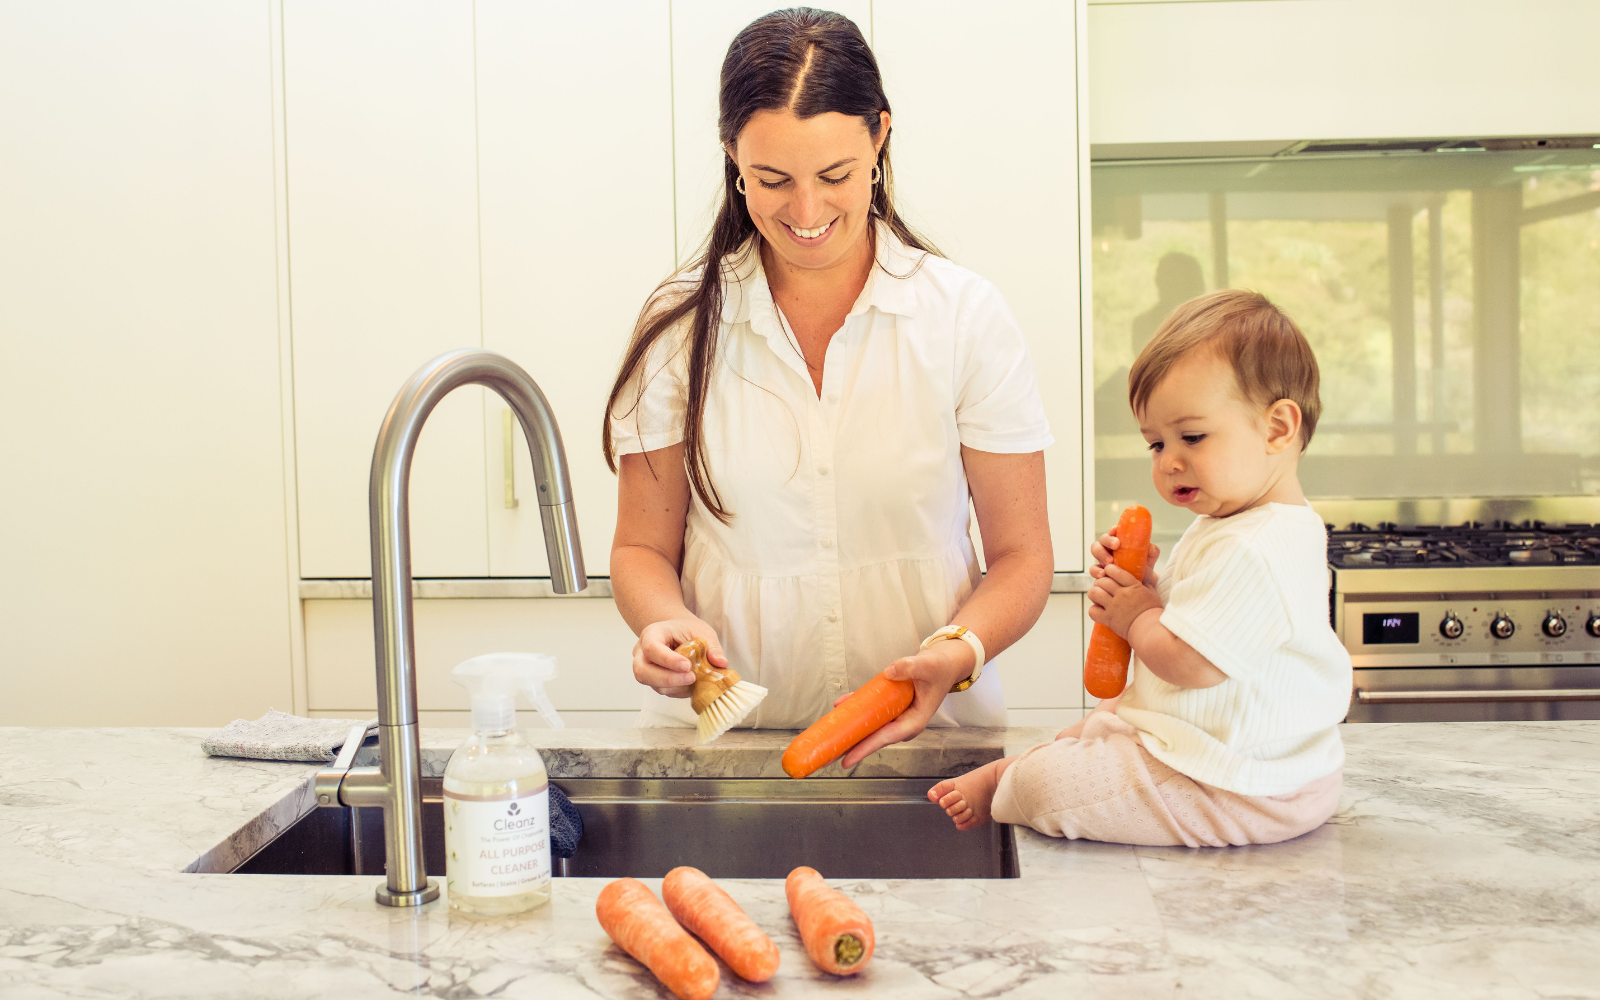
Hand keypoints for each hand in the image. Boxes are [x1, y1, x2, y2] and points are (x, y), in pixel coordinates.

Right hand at [632, 619, 728, 696]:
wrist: (677, 633)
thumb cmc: (686, 630)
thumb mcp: (702, 631)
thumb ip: (711, 647)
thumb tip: (721, 663)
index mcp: (652, 634)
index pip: (652, 648)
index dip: (668, 660)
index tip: (687, 666)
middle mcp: (642, 652)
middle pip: (643, 671)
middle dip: (668, 679)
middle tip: (691, 678)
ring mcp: (645, 668)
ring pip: (652, 684)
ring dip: (675, 687)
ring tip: (694, 681)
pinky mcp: (653, 681)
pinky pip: (662, 690)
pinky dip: (677, 691)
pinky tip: (691, 685)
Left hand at [834, 638, 974, 768]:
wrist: (944, 665)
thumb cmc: (939, 668)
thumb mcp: (927, 665)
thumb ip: (909, 668)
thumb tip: (890, 671)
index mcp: (915, 721)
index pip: (886, 738)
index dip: (865, 748)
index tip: (847, 759)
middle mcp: (904, 723)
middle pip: (874, 739)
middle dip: (852, 748)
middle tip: (829, 756)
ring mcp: (897, 717)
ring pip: (871, 728)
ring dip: (852, 732)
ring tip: (829, 738)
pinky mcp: (892, 709)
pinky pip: (871, 714)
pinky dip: (857, 711)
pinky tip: (841, 706)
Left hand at [1086, 563, 1163, 640]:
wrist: (1151, 631)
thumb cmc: (1153, 612)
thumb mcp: (1152, 593)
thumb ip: (1143, 583)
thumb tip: (1140, 575)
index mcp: (1133, 586)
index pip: (1115, 571)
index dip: (1109, 569)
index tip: (1109, 571)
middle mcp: (1122, 595)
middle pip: (1102, 581)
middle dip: (1100, 582)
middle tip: (1103, 586)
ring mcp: (1114, 607)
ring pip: (1094, 593)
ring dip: (1094, 593)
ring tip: (1098, 596)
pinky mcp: (1108, 619)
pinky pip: (1093, 611)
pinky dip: (1093, 610)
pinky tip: (1099, 610)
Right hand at [1090, 528, 1159, 586]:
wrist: (1142, 587)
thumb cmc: (1143, 569)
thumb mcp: (1150, 560)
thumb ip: (1152, 551)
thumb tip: (1150, 547)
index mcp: (1120, 542)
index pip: (1114, 532)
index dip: (1113, 530)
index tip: (1116, 531)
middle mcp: (1110, 549)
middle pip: (1102, 539)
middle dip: (1107, 541)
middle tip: (1116, 546)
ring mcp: (1103, 560)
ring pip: (1095, 551)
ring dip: (1101, 554)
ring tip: (1110, 562)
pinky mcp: (1100, 572)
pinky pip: (1093, 569)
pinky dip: (1096, 571)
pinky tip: (1103, 575)